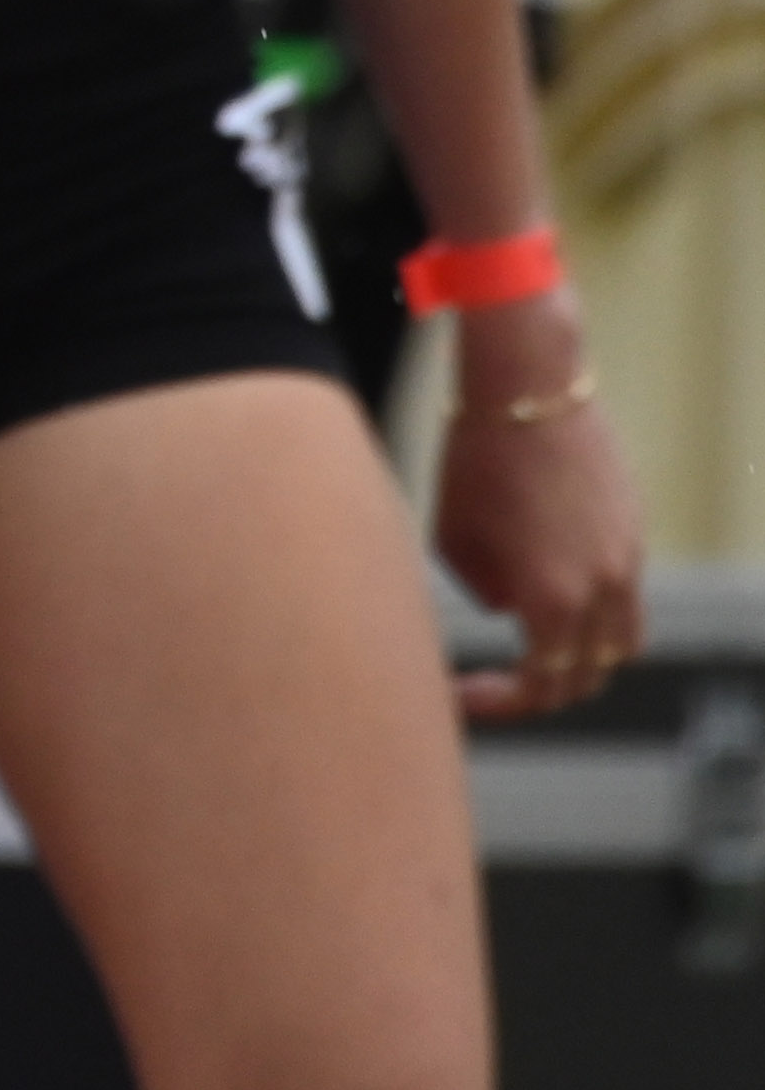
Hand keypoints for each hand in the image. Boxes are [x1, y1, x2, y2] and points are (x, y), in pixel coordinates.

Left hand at [435, 295, 644, 721]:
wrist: (531, 387)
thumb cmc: (475, 456)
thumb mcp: (454, 536)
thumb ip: (484, 590)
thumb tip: (510, 609)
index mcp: (552, 598)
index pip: (540, 685)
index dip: (500, 702)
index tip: (460, 697)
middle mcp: (603, 589)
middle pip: (585, 676)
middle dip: (537, 690)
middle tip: (490, 684)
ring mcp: (628, 562)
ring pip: (619, 645)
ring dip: (578, 659)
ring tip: (529, 650)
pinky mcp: (634, 534)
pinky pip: (626, 599)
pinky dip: (593, 615)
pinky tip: (545, 593)